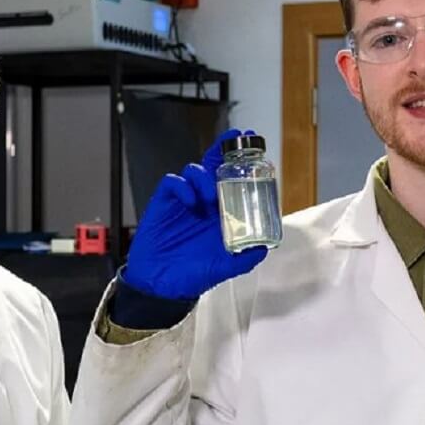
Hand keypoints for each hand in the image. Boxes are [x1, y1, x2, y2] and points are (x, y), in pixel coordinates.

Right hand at [123, 129, 268, 299]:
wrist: (160, 285)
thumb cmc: (191, 275)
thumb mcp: (223, 268)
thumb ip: (244, 259)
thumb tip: (264, 248)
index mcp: (219, 214)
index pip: (231, 181)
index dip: (240, 164)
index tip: (254, 147)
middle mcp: (203, 202)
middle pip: (212, 167)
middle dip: (222, 150)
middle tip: (234, 138)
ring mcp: (183, 201)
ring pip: (193, 171)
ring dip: (203, 177)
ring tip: (209, 195)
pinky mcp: (163, 203)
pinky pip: (172, 183)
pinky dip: (182, 186)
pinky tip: (189, 200)